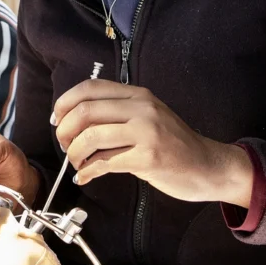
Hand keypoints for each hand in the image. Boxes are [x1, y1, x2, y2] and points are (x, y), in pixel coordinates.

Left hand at [52, 80, 252, 204]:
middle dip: (65, 131)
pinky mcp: (148, 158)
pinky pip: (105, 163)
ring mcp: (146, 132)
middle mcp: (142, 108)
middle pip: (85, 111)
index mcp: (138, 95)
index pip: (90, 88)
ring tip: (76, 163)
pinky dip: (88, 171)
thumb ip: (117, 113)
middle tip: (64, 145)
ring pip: (91, 137)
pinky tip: (85, 176)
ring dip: (74, 153)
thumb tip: (72, 120)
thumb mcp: (147, 117)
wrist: (208, 165)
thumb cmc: (173, 144)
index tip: (58, 120)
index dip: (65, 103)